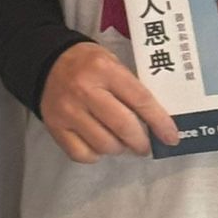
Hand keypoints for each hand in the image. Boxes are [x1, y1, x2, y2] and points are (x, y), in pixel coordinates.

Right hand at [38, 42, 180, 162]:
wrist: (46, 62)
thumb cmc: (88, 64)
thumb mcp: (112, 63)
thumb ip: (131, 88)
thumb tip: (157, 121)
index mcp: (104, 69)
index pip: (140, 99)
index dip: (159, 122)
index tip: (171, 137)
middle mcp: (84, 90)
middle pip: (123, 126)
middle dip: (141, 142)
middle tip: (145, 146)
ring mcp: (67, 110)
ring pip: (104, 145)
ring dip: (119, 148)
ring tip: (121, 142)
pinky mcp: (54, 127)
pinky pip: (82, 154)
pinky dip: (96, 154)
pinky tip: (99, 144)